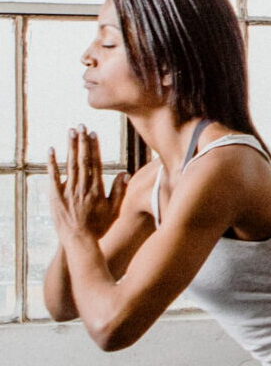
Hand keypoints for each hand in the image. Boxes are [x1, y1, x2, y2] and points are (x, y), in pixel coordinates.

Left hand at [48, 127, 126, 241]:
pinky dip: (52, 162)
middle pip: (82, 160)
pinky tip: (51, 150)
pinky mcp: (55, 196)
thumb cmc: (99, 226)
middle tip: (81, 126)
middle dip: (81, 141)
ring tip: (70, 132)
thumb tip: (125, 173)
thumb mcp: (115, 210)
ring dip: (70, 147)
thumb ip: (119, 191)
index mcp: (97, 189)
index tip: (93, 133)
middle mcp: (82, 187)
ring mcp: (68, 191)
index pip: (95, 163)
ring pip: (69, 164)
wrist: (79, 240)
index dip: (94, 147)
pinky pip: (53, 176)